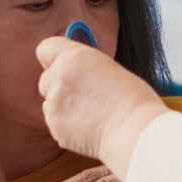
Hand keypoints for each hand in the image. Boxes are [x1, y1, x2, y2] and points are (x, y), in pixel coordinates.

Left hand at [35, 37, 167, 178]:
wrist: (136, 133)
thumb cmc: (134, 101)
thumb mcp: (110, 69)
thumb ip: (87, 67)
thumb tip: (77, 71)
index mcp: (75, 57)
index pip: (46, 48)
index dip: (54, 58)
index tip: (62, 65)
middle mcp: (59, 77)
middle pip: (46, 78)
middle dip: (59, 86)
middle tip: (83, 95)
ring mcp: (54, 103)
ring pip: (49, 102)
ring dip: (63, 106)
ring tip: (91, 114)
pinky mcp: (55, 126)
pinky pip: (55, 123)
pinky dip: (67, 125)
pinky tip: (89, 127)